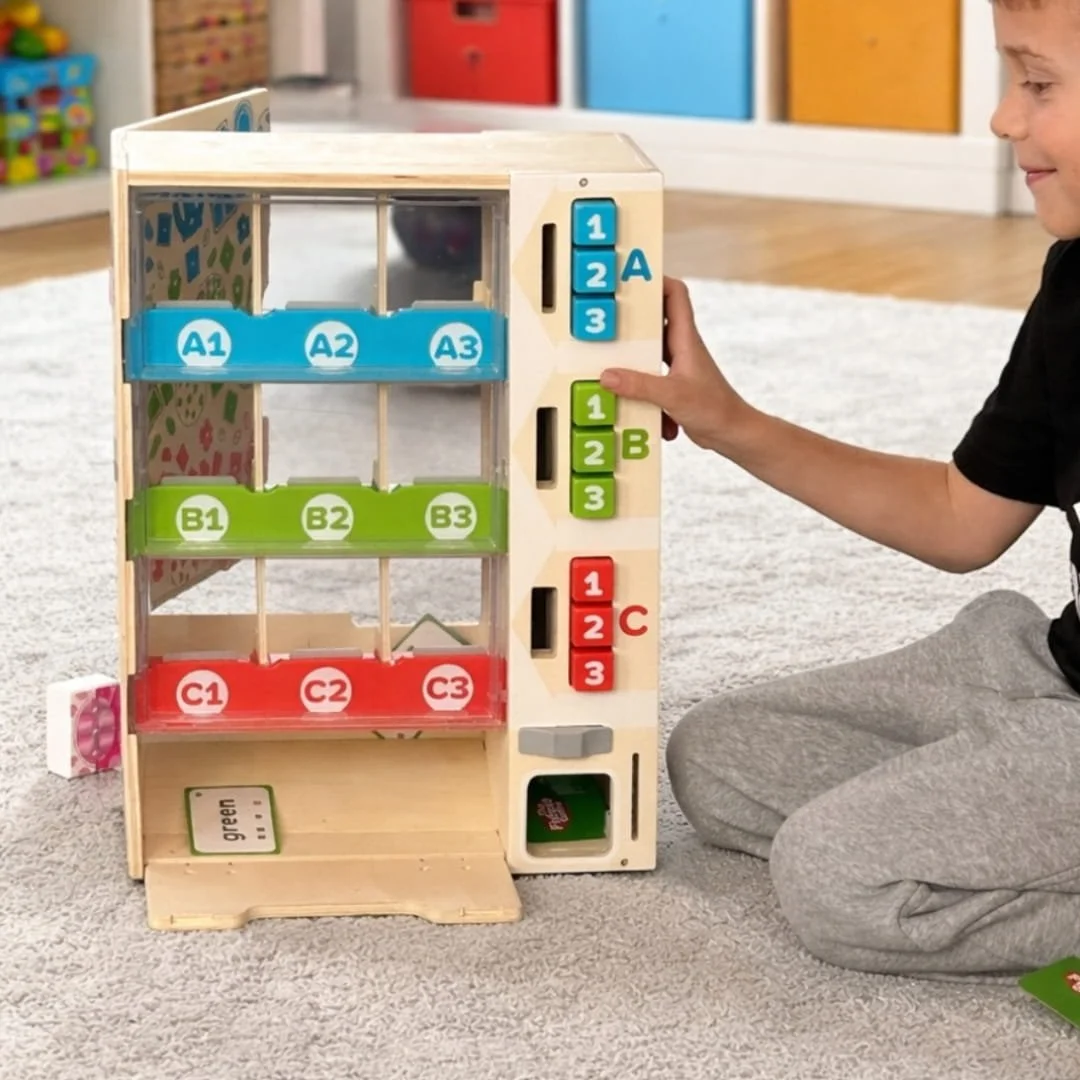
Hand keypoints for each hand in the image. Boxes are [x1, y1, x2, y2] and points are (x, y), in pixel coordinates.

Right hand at [599, 277, 748, 453]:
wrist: (732, 434)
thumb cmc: (714, 410)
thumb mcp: (673, 396)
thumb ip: (639, 386)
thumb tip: (607, 376)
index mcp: (685, 338)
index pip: (675, 294)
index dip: (655, 281)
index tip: (629, 280)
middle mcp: (680, 347)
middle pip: (653, 321)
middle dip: (630, 323)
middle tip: (604, 322)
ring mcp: (675, 366)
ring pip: (646, 352)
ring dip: (630, 361)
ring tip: (608, 364)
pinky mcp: (671, 384)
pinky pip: (647, 379)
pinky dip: (640, 392)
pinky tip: (633, 407)